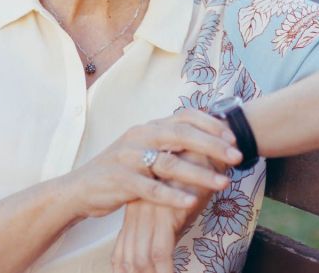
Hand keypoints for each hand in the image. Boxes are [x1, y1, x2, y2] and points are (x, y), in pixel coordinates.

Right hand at [64, 109, 240, 220]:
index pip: (184, 116)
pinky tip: (191, 202)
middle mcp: (139, 137)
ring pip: (169, 163)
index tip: (233, 138)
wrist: (81, 188)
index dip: (211, 125)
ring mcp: (128, 158)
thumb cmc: (121, 170)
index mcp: (148, 127)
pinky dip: (172, 195)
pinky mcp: (120, 180)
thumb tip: (207, 139)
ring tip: (222, 183)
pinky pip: (151, 189)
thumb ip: (169, 143)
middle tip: (236, 157)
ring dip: (199, 173)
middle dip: (212, 145)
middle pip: (181, 134)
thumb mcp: (144, 150)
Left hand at [112, 150, 227, 272]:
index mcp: (136, 210)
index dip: (125, 270)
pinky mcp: (165, 212)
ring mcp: (149, 212)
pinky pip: (161, 250)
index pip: (122, 252)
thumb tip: (164, 251)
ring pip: (143, 258)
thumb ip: (165, 225)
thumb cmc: (196, 178)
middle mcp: (138, 211)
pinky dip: (166, 270)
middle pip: (129, 258)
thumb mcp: (176, 206)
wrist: (210, 150)